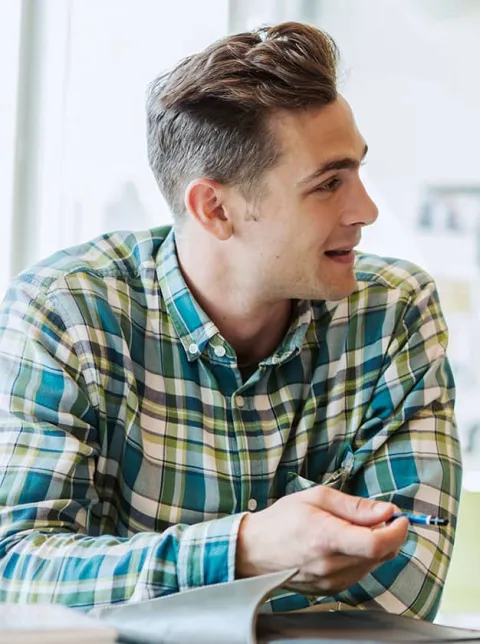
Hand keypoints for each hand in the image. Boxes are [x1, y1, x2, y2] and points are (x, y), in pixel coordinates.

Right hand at [236, 486, 408, 594]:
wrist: (255, 550)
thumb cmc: (282, 520)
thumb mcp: (317, 498)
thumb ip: (355, 506)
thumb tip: (386, 511)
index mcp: (326, 538)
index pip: (376, 543)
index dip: (397, 531)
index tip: (400, 517)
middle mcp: (331, 565)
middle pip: (380, 555)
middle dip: (388, 534)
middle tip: (379, 516)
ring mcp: (332, 581)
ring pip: (373, 565)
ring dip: (376, 546)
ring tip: (355, 527)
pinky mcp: (331, 589)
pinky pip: (360, 572)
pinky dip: (362, 557)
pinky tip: (345, 543)